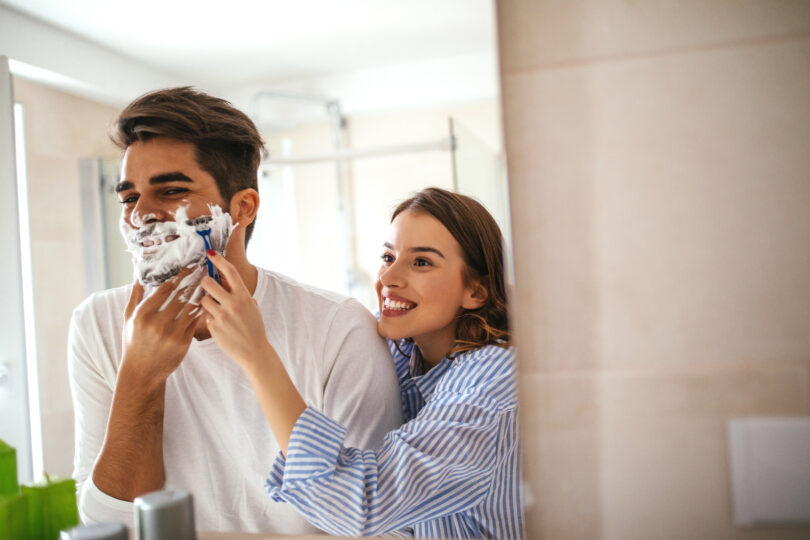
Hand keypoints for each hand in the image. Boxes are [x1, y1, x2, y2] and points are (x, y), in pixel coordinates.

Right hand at [121, 268, 200, 389]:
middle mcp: (158, 323)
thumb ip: (135, 296)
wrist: (142, 372)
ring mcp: (172, 334)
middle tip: (204, 269)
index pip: (165, 289)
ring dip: (201, 293)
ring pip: (191, 307)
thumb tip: (139, 275)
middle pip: (181, 296)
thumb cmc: (134, 342)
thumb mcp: (128, 318)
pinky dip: (201, 310)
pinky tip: (207, 300)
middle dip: (194, 281)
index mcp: (143, 314)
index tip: (189, 267)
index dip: (179, 276)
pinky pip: (195, 321)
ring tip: (208, 282)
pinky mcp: (183, 342)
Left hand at [200, 251, 270, 372]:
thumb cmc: (253, 326)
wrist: (254, 351)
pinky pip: (205, 316)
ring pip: (204, 300)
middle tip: (207, 286)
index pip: (230, 272)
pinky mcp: (214, 327)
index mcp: (244, 296)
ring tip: (217, 311)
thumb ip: (238, 292)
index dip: (219, 260)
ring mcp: (222, 316)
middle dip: (205, 282)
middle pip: (208, 283)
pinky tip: (220, 326)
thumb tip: (223, 277)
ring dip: (207, 303)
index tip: (211, 254)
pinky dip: (210, 318)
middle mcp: (233, 304)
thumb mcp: (251, 306)